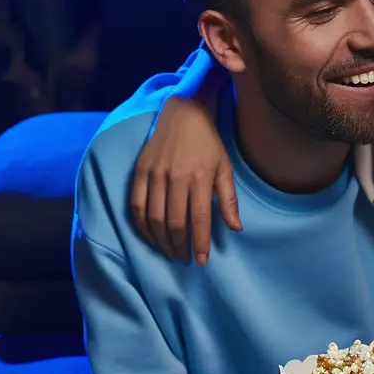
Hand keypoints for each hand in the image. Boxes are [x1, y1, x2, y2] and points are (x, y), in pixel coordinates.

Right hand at [130, 93, 237, 264]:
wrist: (183, 112)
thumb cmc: (208, 142)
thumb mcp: (225, 167)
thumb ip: (229, 199)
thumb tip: (236, 228)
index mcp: (199, 177)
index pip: (199, 219)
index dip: (200, 244)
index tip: (202, 261)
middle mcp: (175, 177)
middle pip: (175, 223)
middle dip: (180, 247)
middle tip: (184, 260)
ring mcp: (155, 174)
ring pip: (154, 219)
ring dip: (161, 241)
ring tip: (169, 252)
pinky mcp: (140, 171)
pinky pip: (137, 206)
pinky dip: (142, 227)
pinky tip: (151, 237)